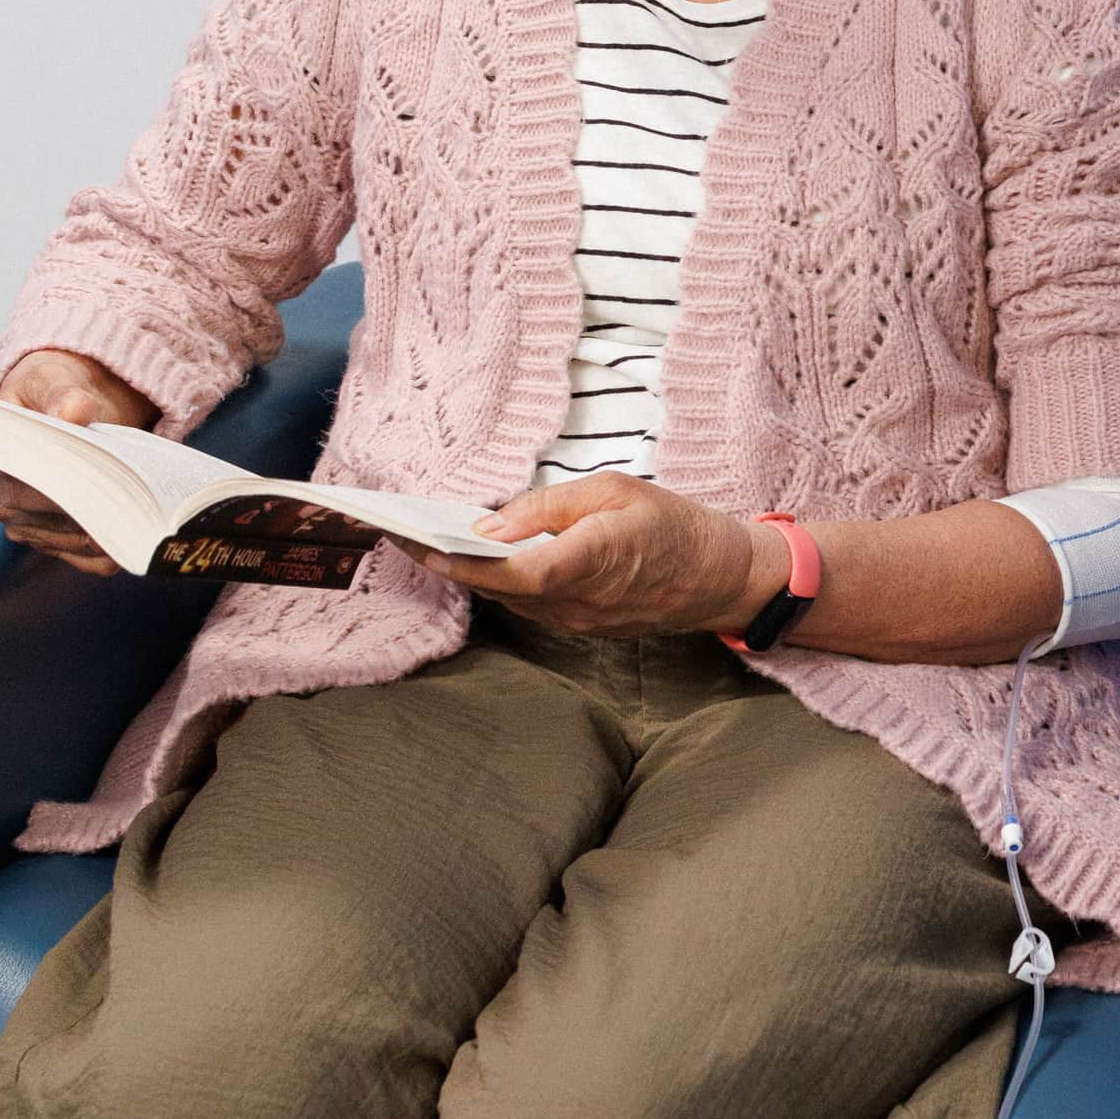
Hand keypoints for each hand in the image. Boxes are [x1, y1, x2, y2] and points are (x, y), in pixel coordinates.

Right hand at [0, 348, 159, 576]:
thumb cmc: (52, 390)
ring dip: (111, 528)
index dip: (61, 487)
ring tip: (143, 503)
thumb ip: (64, 395)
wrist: (63, 405)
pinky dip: (117, 548)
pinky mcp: (53, 543)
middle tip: (137, 492)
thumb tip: (75, 410)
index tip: (100, 478)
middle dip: (95, 508)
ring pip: (75, 544)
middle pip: (50, 522)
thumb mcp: (56, 380)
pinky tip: (139, 529)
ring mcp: (25, 528)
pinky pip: (90, 561)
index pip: (19, 488)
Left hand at [396, 473, 784, 640]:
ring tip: (429, 542)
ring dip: (471, 575)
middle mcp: (580, 601)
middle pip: (500, 589)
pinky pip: (530, 606)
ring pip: (510, 600)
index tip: (425, 547)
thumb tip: (491, 523)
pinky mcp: (582, 628)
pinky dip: (500, 584)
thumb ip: (550, 507)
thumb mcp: (613, 490)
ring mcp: (579, 622)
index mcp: (592, 559)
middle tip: (403, 535)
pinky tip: (480, 560)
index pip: (516, 571)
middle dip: (451, 564)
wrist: (716, 577)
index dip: (467, 564)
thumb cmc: (669, 523)